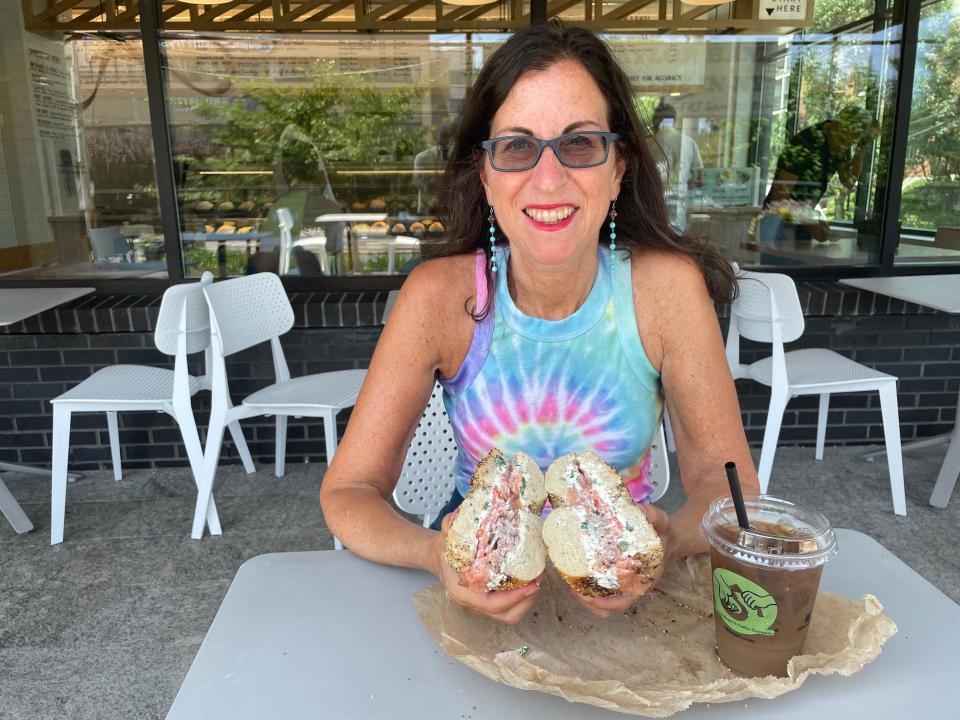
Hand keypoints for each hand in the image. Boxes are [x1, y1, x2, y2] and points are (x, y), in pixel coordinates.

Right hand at [433, 510, 542, 624]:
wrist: (438, 559)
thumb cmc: (444, 551)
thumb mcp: (445, 537)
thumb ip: (450, 526)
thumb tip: (458, 514)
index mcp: (463, 592)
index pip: (492, 604)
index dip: (514, 597)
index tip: (531, 584)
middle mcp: (473, 603)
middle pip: (507, 615)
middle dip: (527, 600)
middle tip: (539, 577)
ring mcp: (482, 605)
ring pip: (511, 614)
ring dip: (528, 599)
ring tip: (538, 576)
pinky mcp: (489, 600)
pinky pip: (510, 606)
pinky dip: (523, 595)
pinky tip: (530, 576)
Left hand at [567, 504, 669, 619]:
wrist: (668, 541)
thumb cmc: (662, 534)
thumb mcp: (661, 522)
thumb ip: (651, 515)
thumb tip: (636, 509)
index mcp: (644, 580)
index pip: (624, 601)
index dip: (605, 603)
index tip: (588, 596)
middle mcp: (632, 587)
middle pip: (609, 608)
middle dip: (589, 603)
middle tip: (572, 588)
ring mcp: (624, 587)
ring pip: (602, 605)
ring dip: (585, 600)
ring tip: (570, 584)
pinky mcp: (616, 581)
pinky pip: (601, 593)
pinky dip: (588, 590)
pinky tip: (576, 576)